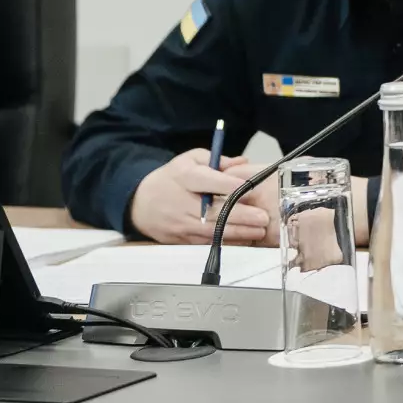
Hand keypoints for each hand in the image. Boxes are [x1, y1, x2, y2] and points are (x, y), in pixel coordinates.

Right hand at [127, 149, 273, 244]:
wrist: (140, 202)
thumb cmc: (172, 178)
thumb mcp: (191, 159)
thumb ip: (218, 160)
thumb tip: (242, 163)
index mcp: (184, 177)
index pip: (207, 181)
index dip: (228, 185)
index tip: (250, 188)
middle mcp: (181, 202)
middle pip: (212, 211)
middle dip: (240, 216)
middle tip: (262, 217)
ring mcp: (180, 224)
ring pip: (211, 231)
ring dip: (237, 233)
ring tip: (259, 231)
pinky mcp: (180, 239)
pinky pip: (205, 243)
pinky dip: (226, 243)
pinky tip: (244, 241)